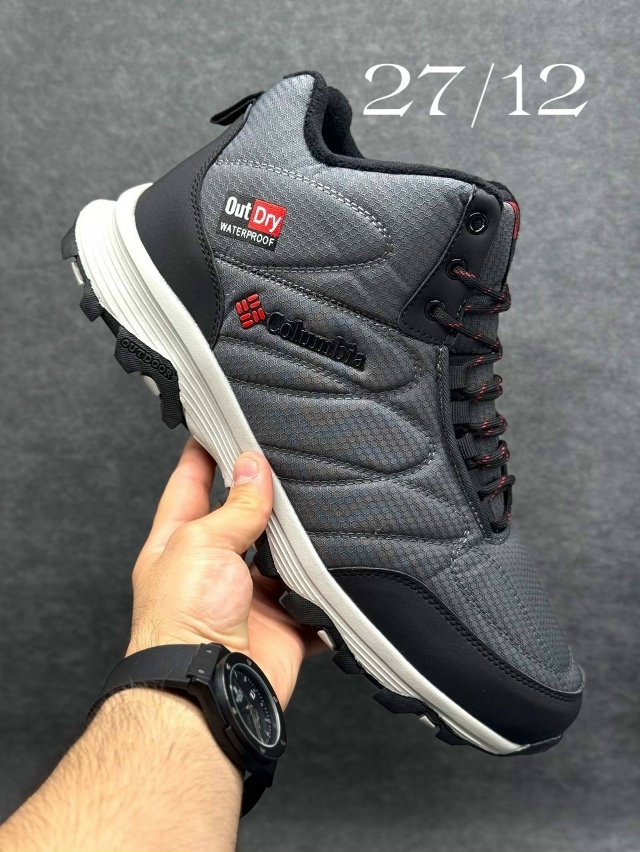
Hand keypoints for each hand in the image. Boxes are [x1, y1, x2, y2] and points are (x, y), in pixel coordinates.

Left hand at [127, 437, 318, 706]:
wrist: (208, 690)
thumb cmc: (181, 620)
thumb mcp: (201, 543)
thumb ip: (235, 507)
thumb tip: (254, 467)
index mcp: (179, 543)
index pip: (190, 484)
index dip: (204, 453)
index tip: (221, 423)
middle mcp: (213, 567)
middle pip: (242, 517)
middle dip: (263, 493)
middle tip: (289, 460)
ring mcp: (247, 596)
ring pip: (281, 555)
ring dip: (300, 540)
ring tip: (323, 506)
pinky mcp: (281, 623)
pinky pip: (311, 600)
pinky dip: (326, 589)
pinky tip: (339, 567)